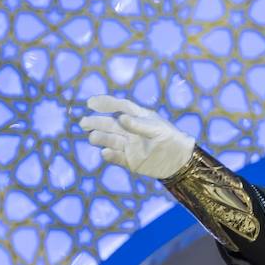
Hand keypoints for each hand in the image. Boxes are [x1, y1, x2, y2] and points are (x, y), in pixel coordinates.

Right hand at [81, 95, 195, 179]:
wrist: (180, 160)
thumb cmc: (171, 139)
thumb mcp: (157, 129)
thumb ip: (139, 125)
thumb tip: (120, 118)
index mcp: (138, 118)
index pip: (120, 107)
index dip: (106, 103)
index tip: (91, 103)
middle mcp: (131, 131)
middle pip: (110, 125)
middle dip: (96, 123)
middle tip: (83, 122)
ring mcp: (129, 146)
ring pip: (111, 140)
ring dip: (101, 138)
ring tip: (92, 137)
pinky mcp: (130, 161)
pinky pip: (117, 158)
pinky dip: (110, 156)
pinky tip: (105, 153)